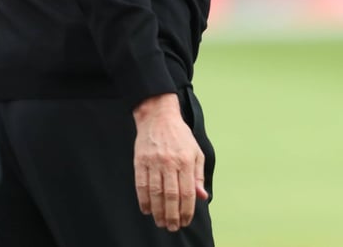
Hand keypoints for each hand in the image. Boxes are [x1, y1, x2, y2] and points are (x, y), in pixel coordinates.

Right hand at [133, 94, 207, 230]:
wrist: (158, 116)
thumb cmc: (180, 135)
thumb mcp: (196, 152)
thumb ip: (198, 175)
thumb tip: (202, 196)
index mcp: (186, 160)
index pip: (187, 192)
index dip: (187, 210)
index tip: (186, 221)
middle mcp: (170, 162)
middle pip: (171, 196)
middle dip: (172, 215)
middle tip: (173, 227)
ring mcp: (154, 162)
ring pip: (155, 193)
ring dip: (158, 211)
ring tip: (161, 222)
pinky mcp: (140, 161)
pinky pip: (141, 185)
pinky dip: (144, 200)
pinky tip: (147, 210)